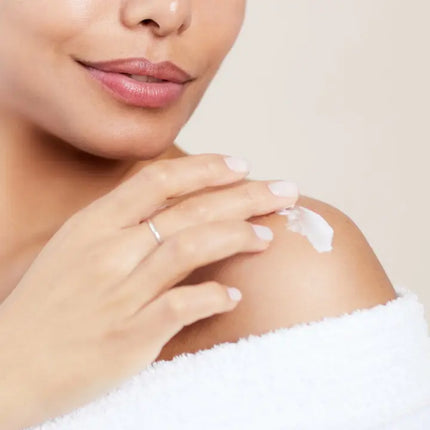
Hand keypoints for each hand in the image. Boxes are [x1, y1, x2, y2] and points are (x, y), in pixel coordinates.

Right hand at [0, 153, 297, 428]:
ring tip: (267, 238)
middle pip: (190, 209)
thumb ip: (120, 223)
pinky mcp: (130, 335)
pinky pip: (184, 306)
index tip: (241, 165)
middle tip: (284, 192)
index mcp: (94, 224)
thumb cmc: (46, 303)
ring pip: (192, 247)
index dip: (206, 168)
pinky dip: (215, 298)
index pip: (160, 180)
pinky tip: (233, 296)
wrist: (12, 364)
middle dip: (245, 195)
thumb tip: (172, 208)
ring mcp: (121, 292)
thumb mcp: (73, 246)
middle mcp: (110, 250)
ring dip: (238, 238)